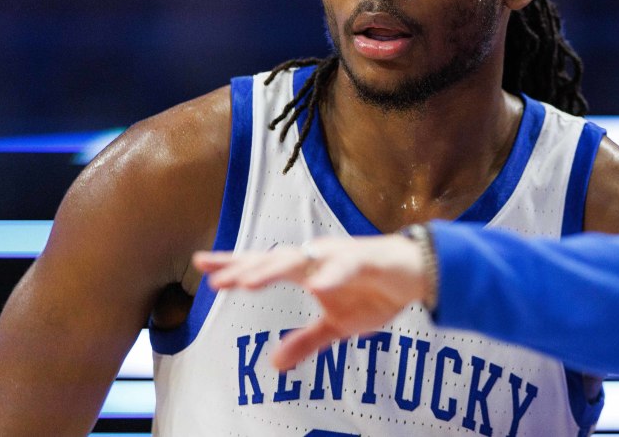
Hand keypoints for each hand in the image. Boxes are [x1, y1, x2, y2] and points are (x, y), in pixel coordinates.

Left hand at [193, 235, 426, 369]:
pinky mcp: (366, 259)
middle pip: (273, 260)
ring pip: (300, 259)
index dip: (233, 265)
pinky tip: (315, 285)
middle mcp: (317, 258)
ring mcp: (339, 256)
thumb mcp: (337, 326)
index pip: (263, 265)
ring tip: (247, 283)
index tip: (200, 264)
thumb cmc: (375, 292)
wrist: (418, 275)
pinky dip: (331, 274)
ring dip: (273, 269)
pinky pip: (345, 266)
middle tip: (215, 280)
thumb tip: (273, 363)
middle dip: (244, 269)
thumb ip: (306, 342)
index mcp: (307, 270)